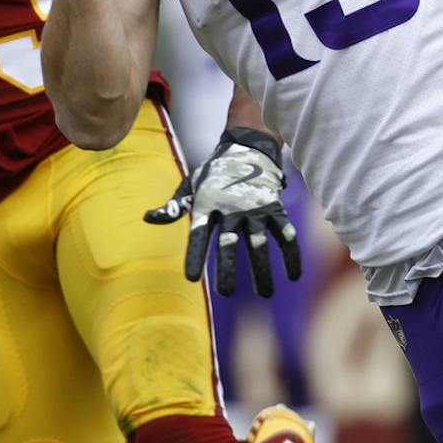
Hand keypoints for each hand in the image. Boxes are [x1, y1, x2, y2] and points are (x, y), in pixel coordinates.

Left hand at [145, 126, 301, 296]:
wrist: (248, 148)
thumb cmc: (215, 172)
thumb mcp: (192, 185)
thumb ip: (174, 206)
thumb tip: (148, 218)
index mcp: (208, 205)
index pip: (199, 234)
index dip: (196, 255)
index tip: (192, 278)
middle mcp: (232, 210)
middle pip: (229, 244)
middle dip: (227, 268)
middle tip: (225, 292)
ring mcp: (255, 210)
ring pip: (259, 244)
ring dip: (263, 270)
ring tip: (265, 294)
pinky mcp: (275, 209)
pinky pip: (286, 234)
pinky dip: (291, 255)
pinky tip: (293, 276)